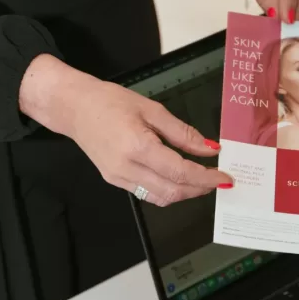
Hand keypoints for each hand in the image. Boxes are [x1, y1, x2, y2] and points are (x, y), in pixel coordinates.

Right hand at [19, 56, 232, 206]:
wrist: (73, 107)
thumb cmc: (110, 101)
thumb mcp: (152, 109)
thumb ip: (182, 132)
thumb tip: (209, 148)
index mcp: (138, 147)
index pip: (180, 171)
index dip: (206, 177)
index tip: (225, 176)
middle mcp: (127, 168)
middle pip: (173, 192)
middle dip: (200, 189)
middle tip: (218, 179)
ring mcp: (118, 178)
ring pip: (160, 198)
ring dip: (185, 193)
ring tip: (202, 180)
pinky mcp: (114, 180)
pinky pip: (147, 194)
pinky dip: (168, 190)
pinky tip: (178, 178)